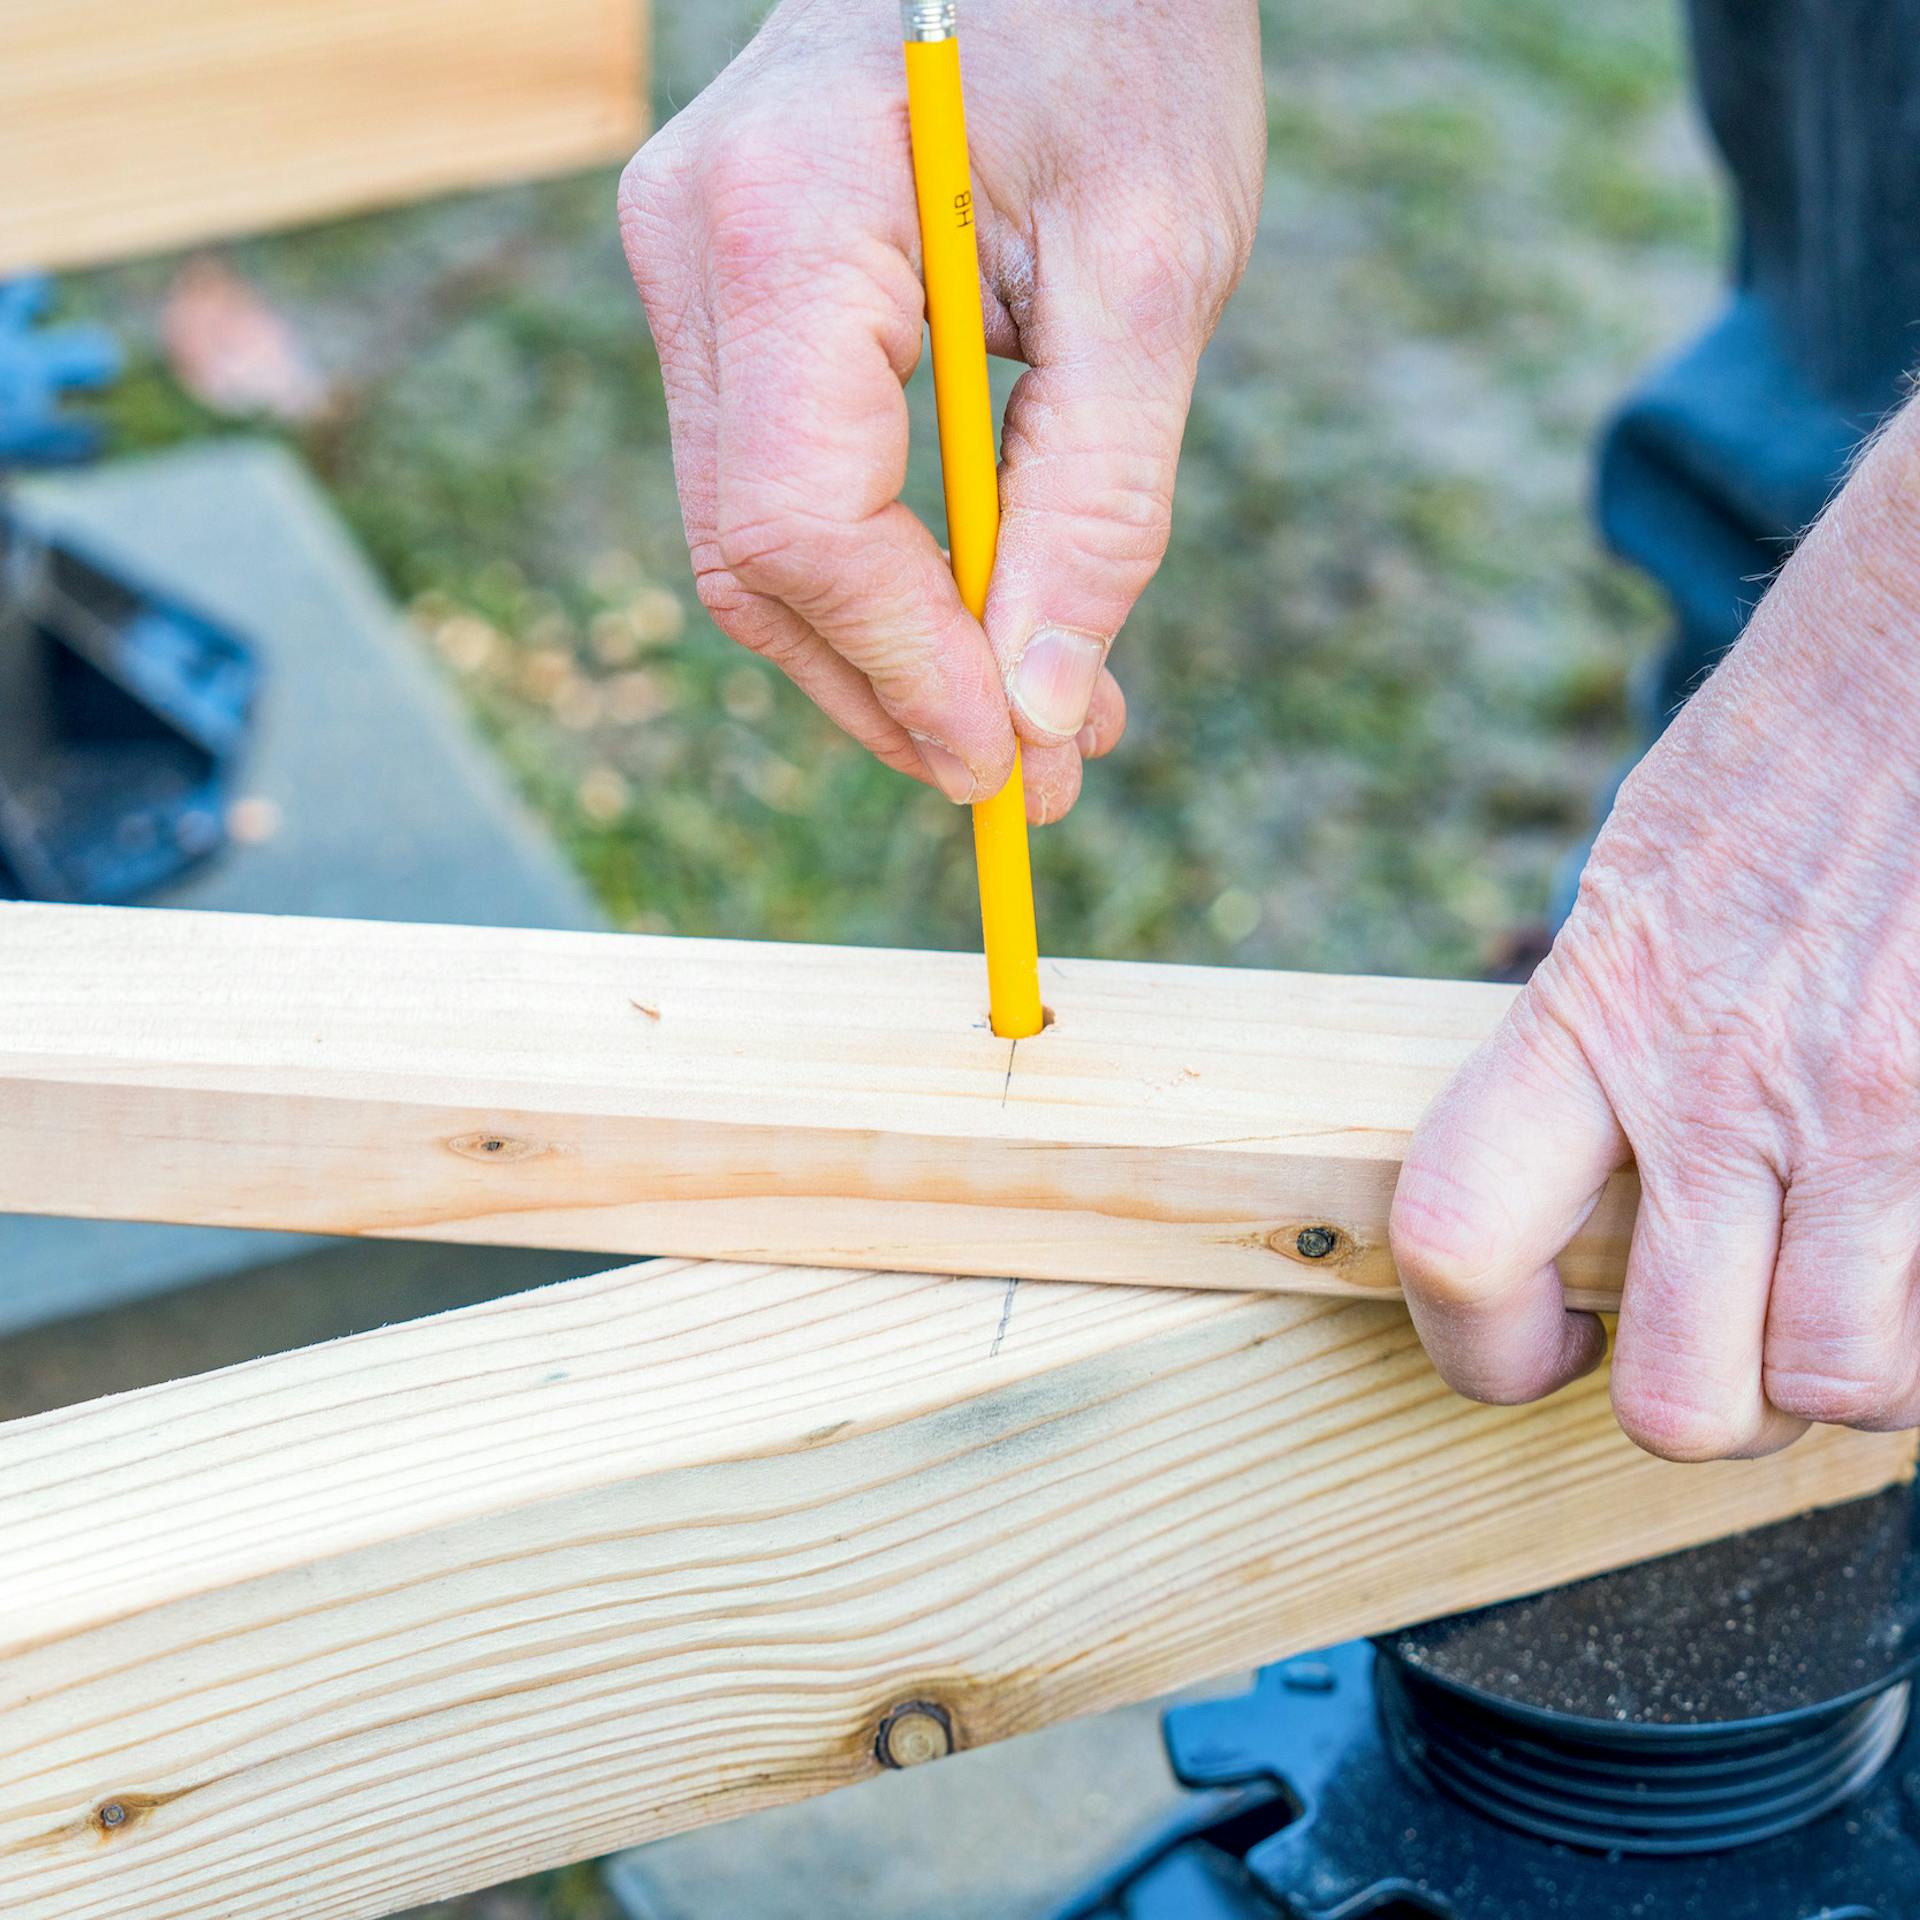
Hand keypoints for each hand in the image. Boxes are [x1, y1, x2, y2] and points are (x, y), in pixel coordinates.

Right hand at [620, 0, 1263, 820]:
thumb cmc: (1125, 38)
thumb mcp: (1155, 273)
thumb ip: (1096, 508)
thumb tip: (1038, 716)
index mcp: (783, 224)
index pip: (801, 524)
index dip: (906, 672)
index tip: (1013, 766)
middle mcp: (691, 247)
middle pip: (755, 559)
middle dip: (898, 691)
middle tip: (1036, 775)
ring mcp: (687, 265)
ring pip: (755, 539)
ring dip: (894, 652)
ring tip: (1041, 717)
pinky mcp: (726, 290)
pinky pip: (778, 479)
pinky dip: (880, 573)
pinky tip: (986, 618)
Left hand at [1391, 400, 1919, 1460]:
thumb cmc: (1808, 739)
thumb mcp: (1649, 881)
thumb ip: (1605, 1036)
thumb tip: (1584, 1175)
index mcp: (1599, 1010)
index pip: (1454, 1243)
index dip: (1475, 1350)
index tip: (1531, 1351)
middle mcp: (1728, 1083)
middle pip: (1675, 1394)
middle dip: (1701, 1401)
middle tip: (1727, 1340)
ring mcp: (1884, 1110)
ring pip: (1844, 1389)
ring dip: (1850, 1367)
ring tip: (1859, 1284)